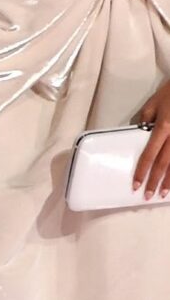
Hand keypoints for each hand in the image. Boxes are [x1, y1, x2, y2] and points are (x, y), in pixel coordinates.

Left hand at [133, 80, 169, 198]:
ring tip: (164, 194)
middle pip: (163, 164)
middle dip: (155, 181)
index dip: (142, 170)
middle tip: (148, 196)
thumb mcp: (152, 103)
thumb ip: (144, 120)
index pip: (149, 154)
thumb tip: (138, 134)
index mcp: (163, 127)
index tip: (136, 184)